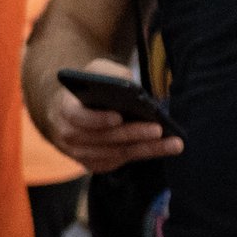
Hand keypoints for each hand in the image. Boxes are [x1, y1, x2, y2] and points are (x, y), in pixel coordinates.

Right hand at [35, 64, 182, 173]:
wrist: (73, 112)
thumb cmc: (88, 89)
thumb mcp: (94, 73)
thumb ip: (109, 73)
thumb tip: (130, 83)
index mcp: (65, 110)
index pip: (77, 117)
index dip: (97, 119)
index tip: (119, 116)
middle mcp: (69, 136)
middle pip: (102, 139)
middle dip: (132, 134)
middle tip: (158, 129)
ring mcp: (80, 154)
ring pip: (115, 154)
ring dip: (145, 149)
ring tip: (172, 143)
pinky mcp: (94, 164)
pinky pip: (119, 162)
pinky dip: (141, 155)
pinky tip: (163, 148)